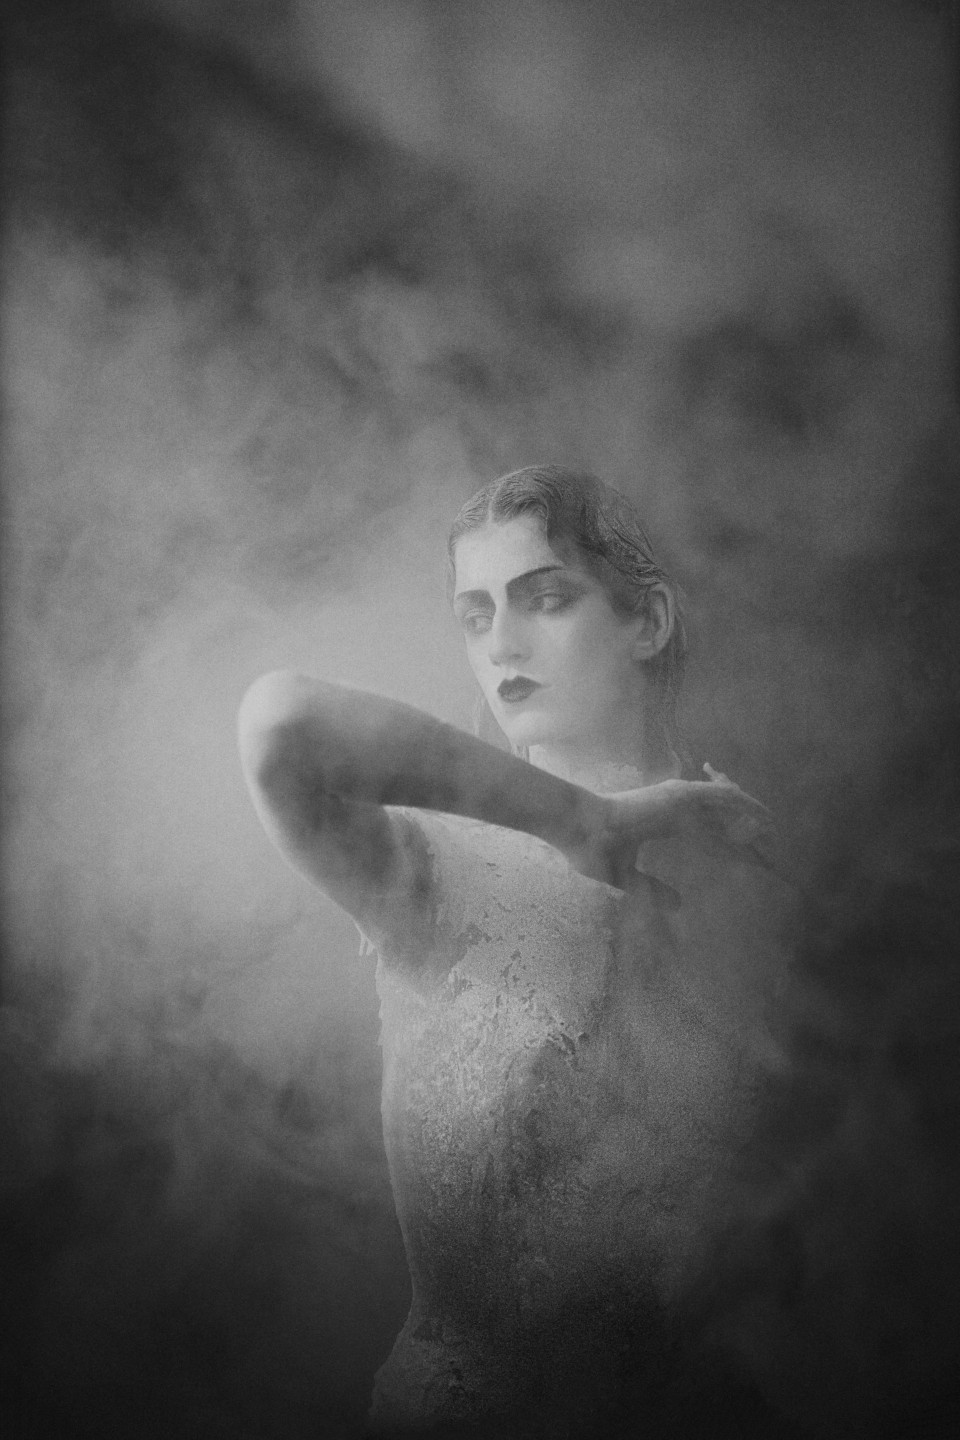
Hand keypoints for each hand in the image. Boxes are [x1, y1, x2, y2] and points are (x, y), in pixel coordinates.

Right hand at [564, 764, 778, 892]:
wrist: (578, 829)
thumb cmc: (593, 849)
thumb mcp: (628, 878)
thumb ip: (653, 888)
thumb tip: (680, 905)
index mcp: (663, 820)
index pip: (706, 828)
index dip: (730, 840)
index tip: (750, 855)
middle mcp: (674, 805)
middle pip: (723, 813)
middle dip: (749, 826)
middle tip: (773, 843)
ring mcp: (678, 797)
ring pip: (727, 801)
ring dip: (753, 814)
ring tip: (776, 828)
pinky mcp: (679, 795)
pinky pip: (723, 796)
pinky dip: (745, 805)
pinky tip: (762, 818)